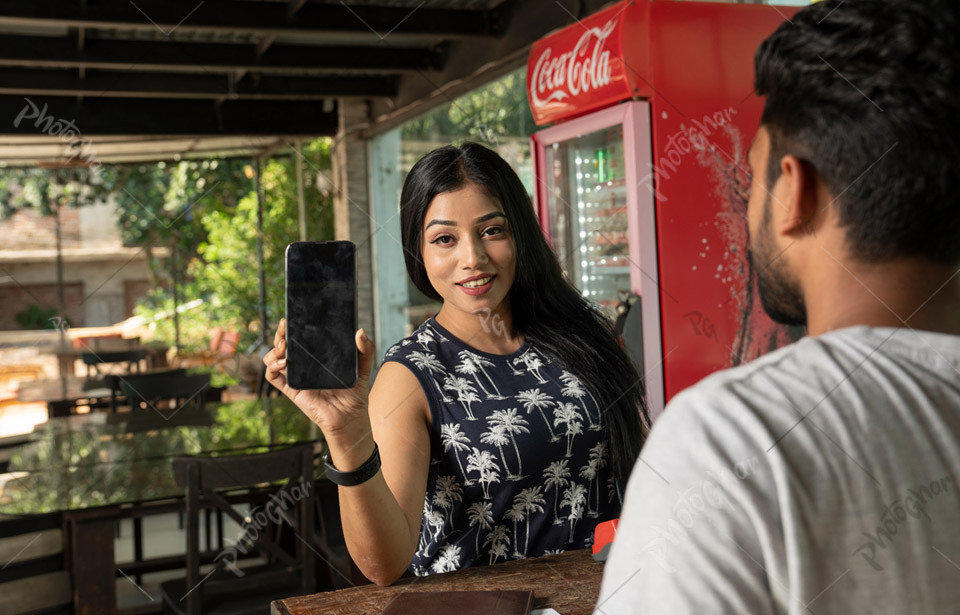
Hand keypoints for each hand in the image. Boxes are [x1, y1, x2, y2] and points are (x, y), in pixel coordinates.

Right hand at [263, 318, 375, 437]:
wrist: (351, 416)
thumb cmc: (354, 392)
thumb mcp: (363, 366)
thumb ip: (365, 348)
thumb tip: (360, 331)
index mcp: (315, 357)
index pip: (299, 338)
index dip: (292, 327)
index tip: (293, 318)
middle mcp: (302, 365)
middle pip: (282, 344)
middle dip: (280, 333)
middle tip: (286, 327)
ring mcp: (295, 377)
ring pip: (272, 358)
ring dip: (273, 349)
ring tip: (284, 346)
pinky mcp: (291, 389)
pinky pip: (273, 376)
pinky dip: (272, 366)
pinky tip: (284, 362)